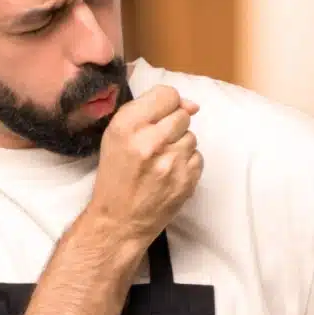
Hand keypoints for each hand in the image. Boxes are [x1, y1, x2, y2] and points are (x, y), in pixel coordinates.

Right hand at [87, 84, 201, 246]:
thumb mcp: (115, 136)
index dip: (165, 104)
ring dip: (179, 146)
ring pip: (192, 137)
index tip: (158, 117)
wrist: (119, 220)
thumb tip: (191, 105)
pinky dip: (186, 164)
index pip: (167, 94)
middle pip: (182, 115)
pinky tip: (168, 173)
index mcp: (128, 126)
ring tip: (160, 161)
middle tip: (155, 144)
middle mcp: (151, 141)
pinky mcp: (187, 180)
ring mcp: (172, 162)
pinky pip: (198, 157)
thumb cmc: (116, 176)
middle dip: (172, 126)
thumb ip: (149, 111)